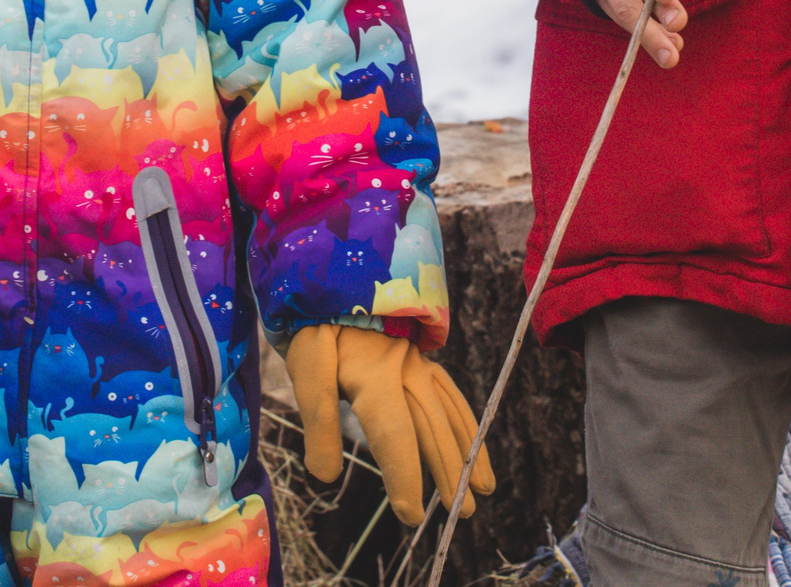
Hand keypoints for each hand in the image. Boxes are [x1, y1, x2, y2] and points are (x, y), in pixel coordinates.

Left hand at [284, 325, 494, 526]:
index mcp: (374, 377)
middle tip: (463, 514)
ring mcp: (418, 362)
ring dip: (468, 451)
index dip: (404, 476)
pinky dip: (467, 421)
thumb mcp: (306, 368)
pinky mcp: (422, 357)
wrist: (335, 274)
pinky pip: (452, 393)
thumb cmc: (315, 326)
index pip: (394, 436)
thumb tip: (324, 476)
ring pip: (449, 412)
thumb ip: (319, 420)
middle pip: (431, 429)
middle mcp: (405, 372)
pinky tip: (473, 443)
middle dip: (449, 472)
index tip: (412, 516)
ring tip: (484, 489)